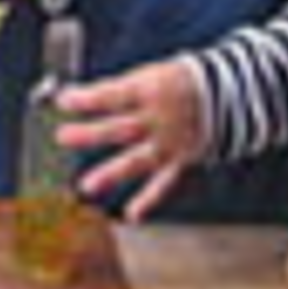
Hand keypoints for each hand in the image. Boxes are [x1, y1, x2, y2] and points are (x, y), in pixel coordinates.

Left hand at [54, 59, 207, 222]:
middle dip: (91, 134)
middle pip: (121, 128)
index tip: (62, 100)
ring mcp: (170, 142)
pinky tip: (132, 214)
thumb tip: (77, 97)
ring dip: (113, 173)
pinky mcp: (180, 159)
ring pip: (139, 159)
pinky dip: (149, 199)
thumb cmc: (176, 82)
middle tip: (63, 136)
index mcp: (150, 90)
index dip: (88, 98)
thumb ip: (117, 89)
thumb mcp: (148, 73)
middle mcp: (159, 119)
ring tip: (87, 186)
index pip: (114, 94)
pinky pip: (164, 182)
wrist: (224, 94)